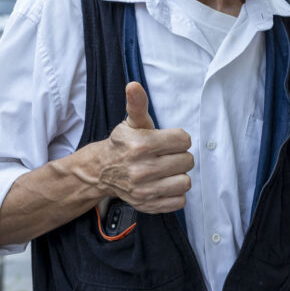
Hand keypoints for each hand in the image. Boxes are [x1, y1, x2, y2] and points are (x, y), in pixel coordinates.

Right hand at [97, 82, 193, 212]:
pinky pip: (179, 201)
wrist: (102, 171)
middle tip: (166, 156)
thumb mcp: (131, 122)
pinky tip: (164, 184)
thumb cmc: (123, 144)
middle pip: (187, 161)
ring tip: (167, 170)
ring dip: (179, 175)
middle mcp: (142, 169)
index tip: (168, 141)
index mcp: (142, 145)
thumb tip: (134, 85)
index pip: (184, 140)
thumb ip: (138, 104)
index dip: (178, 139)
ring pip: (185, 182)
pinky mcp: (148, 205)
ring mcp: (145, 190)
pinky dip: (175, 193)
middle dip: (179, 156)